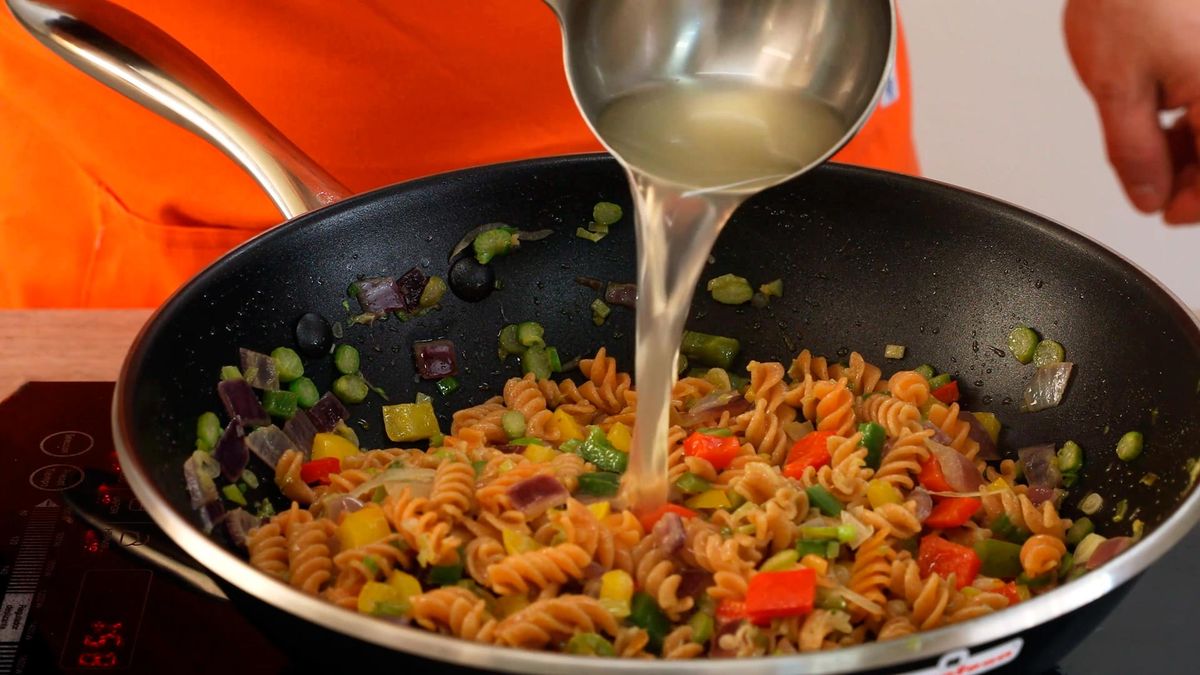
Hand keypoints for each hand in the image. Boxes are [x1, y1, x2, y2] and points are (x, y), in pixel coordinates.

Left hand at [1064, 0, 1199, 223]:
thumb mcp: (1115, 89)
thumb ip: (1133, 153)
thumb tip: (1149, 197)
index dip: (1194, 204)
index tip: (1164, 211)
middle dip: (1195, 172)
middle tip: (1152, 179)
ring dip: (1197, 143)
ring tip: (1152, 139)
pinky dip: (1198, 112)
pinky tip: (1168, 110)